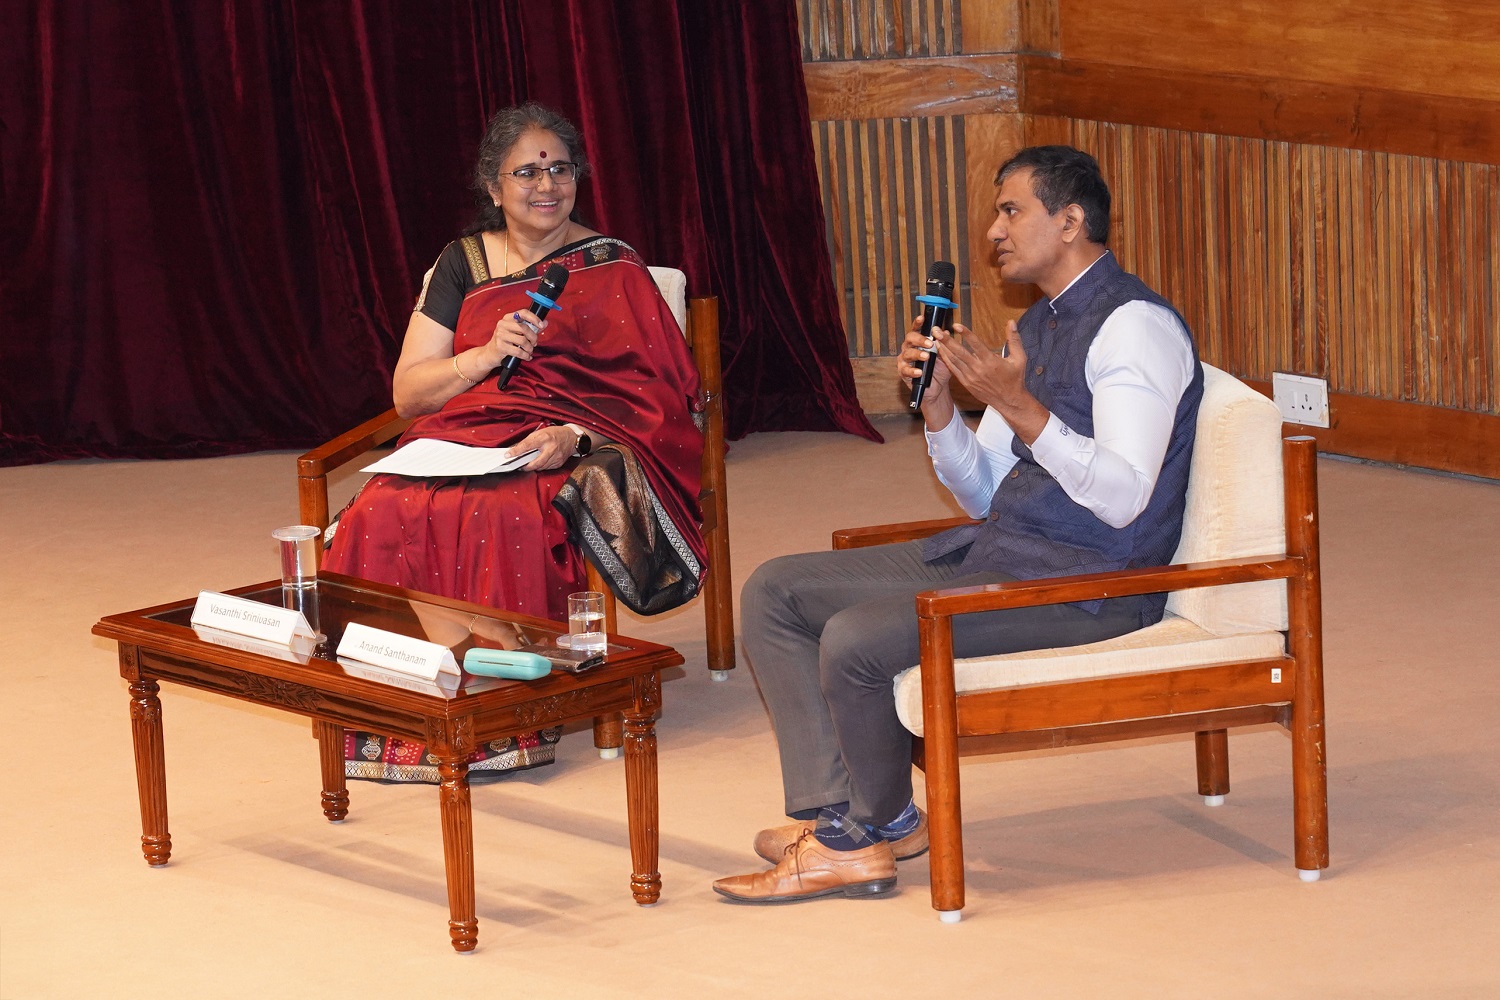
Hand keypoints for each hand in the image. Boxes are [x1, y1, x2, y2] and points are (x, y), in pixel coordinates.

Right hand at [482, 308, 546, 369]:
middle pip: (524, 328)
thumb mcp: (517, 332)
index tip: (541, 325)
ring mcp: (500, 335)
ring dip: (529, 348)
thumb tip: (545, 323)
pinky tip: (527, 356)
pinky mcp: (500, 346)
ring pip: (522, 340)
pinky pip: (518, 351)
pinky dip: (525, 355)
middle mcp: (502, 324)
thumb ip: (531, 327)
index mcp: (508, 318)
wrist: (491, 353)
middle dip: (533, 337)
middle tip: (534, 343)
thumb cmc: (506, 341)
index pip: (523, 313)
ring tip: (529, 350)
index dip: (534, 318)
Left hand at [515, 424, 579, 471]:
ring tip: (529, 463)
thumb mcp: (541, 432)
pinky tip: (540, 462)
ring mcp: (556, 457)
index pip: (527, 445)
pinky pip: (547, 468)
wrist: (571, 438)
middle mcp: (551, 448)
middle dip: (526, 466)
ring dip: (533, 466)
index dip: (516, 451)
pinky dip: (541, 466)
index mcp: (545, 438)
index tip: (508, 455)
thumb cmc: (555, 434)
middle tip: (520, 466)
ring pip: (540, 467)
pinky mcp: (559, 463)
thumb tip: (516, 448)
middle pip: (535, 462)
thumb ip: (529, 441)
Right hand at [895, 314, 953, 398]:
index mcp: (919, 342)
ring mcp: (905, 360)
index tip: (922, 318)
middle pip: (909, 339)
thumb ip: (944, 345)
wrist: (938, 389)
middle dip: (919, 340)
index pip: (917, 330)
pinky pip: (905, 370)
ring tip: (926, 357)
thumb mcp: (945, 357)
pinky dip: (912, 371)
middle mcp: (910, 349)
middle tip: (930, 344)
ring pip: (907, 353)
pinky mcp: (903, 373)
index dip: (918, 323)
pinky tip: (919, 372)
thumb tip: (945, 331)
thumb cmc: (939, 371)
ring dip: (917, 354)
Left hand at [935, 320, 1049, 443]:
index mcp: (990, 361)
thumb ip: (1014, 339)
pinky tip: (941, 351)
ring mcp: (971, 377)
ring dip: (943, 349)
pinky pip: (954, 370)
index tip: (956, 325)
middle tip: (937, 330)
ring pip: (954, 360)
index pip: (975, 344)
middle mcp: (978, 368)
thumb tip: (1011, 322)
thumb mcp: (1019, 358)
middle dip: (946, 340)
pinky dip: (946, 360)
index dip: (965, 333)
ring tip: (935, 338)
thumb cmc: (1015, 379)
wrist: (1009, 400)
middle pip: (959, 352)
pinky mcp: (966, 383)